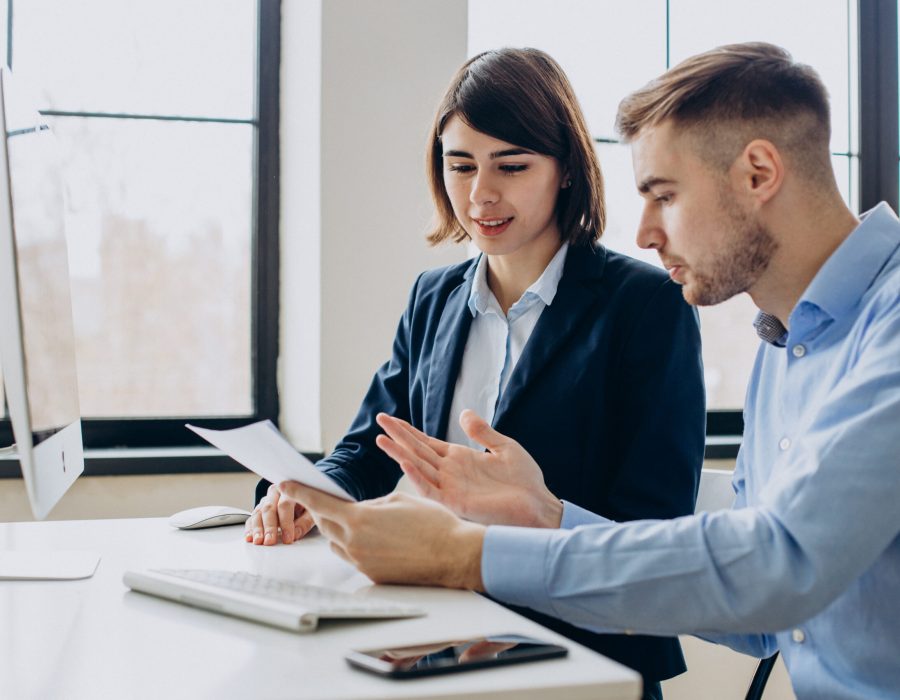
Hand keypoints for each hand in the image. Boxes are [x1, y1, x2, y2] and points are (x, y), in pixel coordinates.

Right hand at [244, 482, 315, 544]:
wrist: (301, 496)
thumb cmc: (307, 504)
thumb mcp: (312, 511)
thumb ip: (305, 522)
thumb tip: (296, 534)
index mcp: (289, 489)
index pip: (284, 505)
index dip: (286, 523)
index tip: (288, 538)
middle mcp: (275, 493)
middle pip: (269, 509)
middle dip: (269, 526)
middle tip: (270, 541)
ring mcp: (266, 500)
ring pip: (258, 513)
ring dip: (257, 528)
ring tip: (258, 541)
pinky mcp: (259, 509)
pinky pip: (252, 517)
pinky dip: (250, 528)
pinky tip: (249, 537)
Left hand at [278, 482, 485, 588]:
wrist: (454, 555)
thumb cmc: (432, 524)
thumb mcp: (398, 499)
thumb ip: (371, 504)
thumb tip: (360, 510)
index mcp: (359, 519)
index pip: (318, 503)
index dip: (299, 492)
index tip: (285, 484)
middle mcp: (354, 543)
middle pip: (324, 524)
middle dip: (323, 511)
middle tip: (326, 500)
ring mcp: (362, 562)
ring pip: (337, 543)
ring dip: (339, 530)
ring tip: (359, 520)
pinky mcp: (372, 576)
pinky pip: (353, 557)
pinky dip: (356, 545)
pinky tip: (376, 539)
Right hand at [374, 411, 562, 527]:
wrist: (538, 506)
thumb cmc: (525, 481)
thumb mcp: (504, 447)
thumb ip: (482, 431)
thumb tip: (464, 412)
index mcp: (460, 459)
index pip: (427, 442)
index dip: (409, 431)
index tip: (391, 419)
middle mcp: (450, 472)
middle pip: (417, 451)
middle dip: (398, 435)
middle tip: (379, 419)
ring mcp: (451, 487)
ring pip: (418, 467)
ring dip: (400, 453)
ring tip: (381, 439)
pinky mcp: (456, 502)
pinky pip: (431, 488)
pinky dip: (417, 476)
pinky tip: (404, 462)